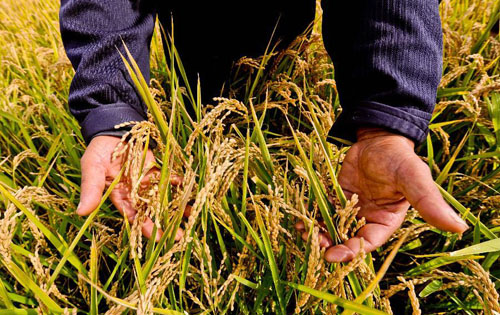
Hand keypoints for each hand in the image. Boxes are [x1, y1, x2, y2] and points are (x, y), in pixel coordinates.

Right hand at [76, 135, 185, 241]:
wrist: (112, 129)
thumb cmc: (99, 150)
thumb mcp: (92, 168)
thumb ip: (90, 189)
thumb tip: (81, 212)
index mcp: (119, 196)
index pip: (134, 216)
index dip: (146, 229)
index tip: (159, 240)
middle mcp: (134, 193)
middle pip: (152, 212)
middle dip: (165, 224)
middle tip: (181, 237)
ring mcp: (146, 182)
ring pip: (163, 198)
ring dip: (176, 208)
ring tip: (193, 217)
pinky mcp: (155, 171)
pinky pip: (169, 181)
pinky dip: (180, 186)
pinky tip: (193, 193)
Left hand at [296, 127, 467, 261]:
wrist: (378, 138)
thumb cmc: (399, 158)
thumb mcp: (414, 179)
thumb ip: (429, 202)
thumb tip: (458, 226)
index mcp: (385, 223)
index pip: (367, 244)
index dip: (352, 252)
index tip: (336, 255)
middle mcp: (366, 220)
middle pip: (345, 240)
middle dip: (330, 245)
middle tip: (315, 244)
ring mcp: (349, 210)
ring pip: (331, 229)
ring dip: (318, 234)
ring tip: (304, 232)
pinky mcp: (335, 198)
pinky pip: (322, 212)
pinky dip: (312, 217)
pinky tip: (301, 219)